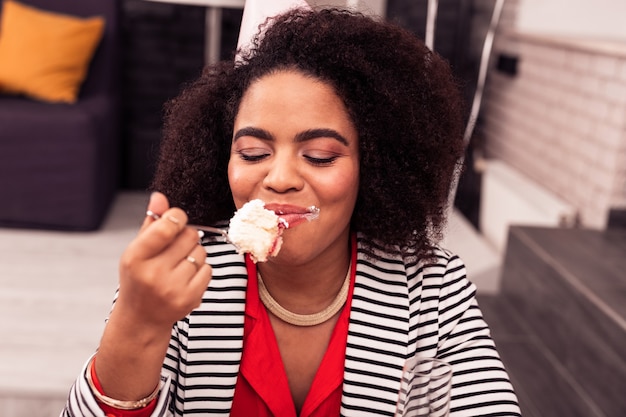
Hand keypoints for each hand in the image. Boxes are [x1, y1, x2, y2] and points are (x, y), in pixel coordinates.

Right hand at [116, 191, 212, 329]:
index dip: (177, 217)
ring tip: (178, 265)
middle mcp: (153, 273)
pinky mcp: (190, 298)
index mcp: (135, 257)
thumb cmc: (139, 278)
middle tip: (175, 248)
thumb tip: (160, 196)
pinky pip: (208, 269)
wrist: (141, 318)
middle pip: (189, 235)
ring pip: (200, 252)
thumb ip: (151, 223)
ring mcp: (172, 288)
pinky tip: (185, 278)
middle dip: (186, 236)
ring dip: (194, 254)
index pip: (167, 226)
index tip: (176, 220)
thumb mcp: (137, 250)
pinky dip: (201, 270)